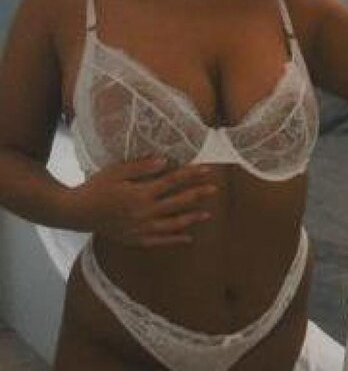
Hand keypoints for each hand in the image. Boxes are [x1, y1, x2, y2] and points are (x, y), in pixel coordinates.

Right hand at [68, 156, 216, 247]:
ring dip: (192, 218)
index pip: (172, 182)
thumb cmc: (96, 187)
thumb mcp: (116, 172)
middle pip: (178, 202)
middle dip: (198, 194)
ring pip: (173, 224)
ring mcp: (142, 228)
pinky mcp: (137, 239)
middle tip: (215, 189)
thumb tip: (165, 161)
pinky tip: (189, 238)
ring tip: (209, 214)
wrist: (77, 213)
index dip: (191, 175)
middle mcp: (145, 212)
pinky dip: (176, 240)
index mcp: (141, 193)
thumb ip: (141, 167)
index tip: (207, 170)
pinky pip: (161, 241)